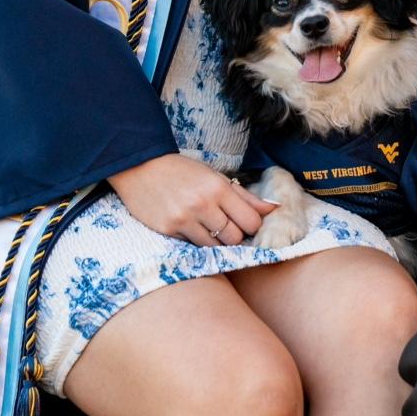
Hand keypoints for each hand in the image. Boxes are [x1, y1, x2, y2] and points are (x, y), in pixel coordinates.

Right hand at [109, 154, 278, 247]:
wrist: (142, 168)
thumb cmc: (184, 172)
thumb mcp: (216, 177)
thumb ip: (245, 196)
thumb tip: (274, 209)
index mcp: (219, 188)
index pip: (251, 221)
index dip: (253, 225)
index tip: (247, 223)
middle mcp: (203, 205)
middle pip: (235, 237)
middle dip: (236, 236)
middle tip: (229, 227)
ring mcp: (184, 220)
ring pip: (215, 247)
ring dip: (217, 242)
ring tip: (211, 229)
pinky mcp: (168, 231)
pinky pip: (193, 247)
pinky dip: (198, 242)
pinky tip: (193, 230)